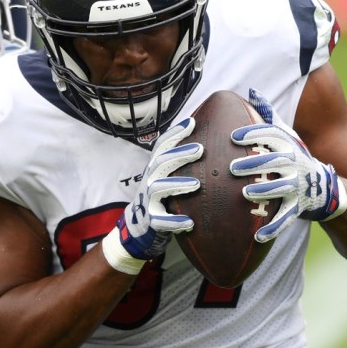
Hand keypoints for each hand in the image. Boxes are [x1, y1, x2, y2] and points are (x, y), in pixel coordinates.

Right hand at [102, 117, 202, 273]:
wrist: (139, 225)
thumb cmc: (161, 195)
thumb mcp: (166, 175)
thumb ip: (179, 159)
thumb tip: (207, 138)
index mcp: (155, 166)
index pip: (162, 145)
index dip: (175, 133)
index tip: (192, 122)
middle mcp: (150, 179)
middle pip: (161, 162)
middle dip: (180, 154)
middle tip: (200, 148)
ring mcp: (149, 200)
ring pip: (159, 188)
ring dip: (177, 185)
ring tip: (197, 184)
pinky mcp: (152, 220)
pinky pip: (161, 221)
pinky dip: (175, 221)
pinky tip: (189, 222)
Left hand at [229, 89, 346, 242]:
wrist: (328, 190)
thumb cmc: (296, 159)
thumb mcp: (286, 136)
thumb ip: (269, 117)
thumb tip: (252, 91)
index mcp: (288, 146)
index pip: (272, 135)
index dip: (254, 134)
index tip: (234, 136)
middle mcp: (294, 164)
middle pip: (275, 162)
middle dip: (255, 164)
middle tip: (232, 168)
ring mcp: (297, 187)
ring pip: (280, 190)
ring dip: (263, 193)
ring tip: (245, 194)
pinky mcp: (298, 208)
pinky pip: (284, 219)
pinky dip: (272, 228)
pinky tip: (258, 236)